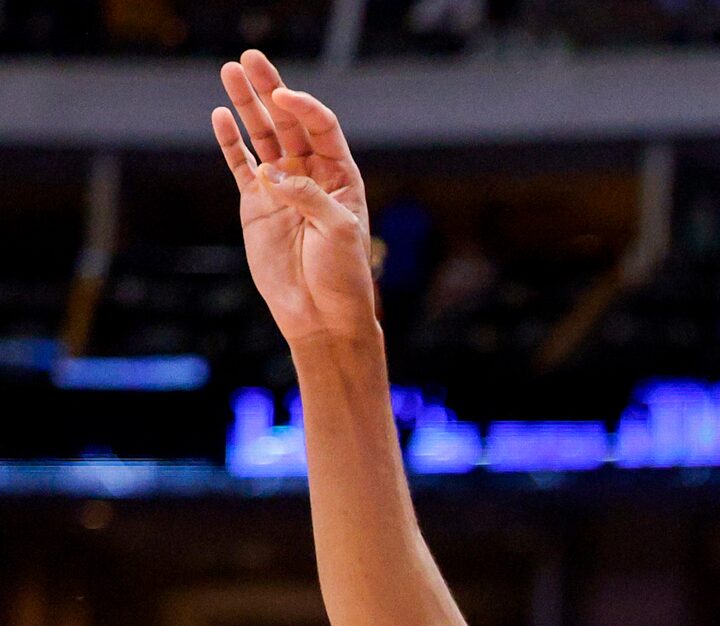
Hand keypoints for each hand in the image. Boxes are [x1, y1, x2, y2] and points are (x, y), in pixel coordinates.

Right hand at [213, 48, 377, 346]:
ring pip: (262, 137)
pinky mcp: (257, 205)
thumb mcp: (338, 233)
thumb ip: (309, 197)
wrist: (322, 317)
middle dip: (269, 91)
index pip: (322, 129)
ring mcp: (282, 189)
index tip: (285, 99)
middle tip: (250, 59)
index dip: (304, 109)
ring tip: (229, 72)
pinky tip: (221, 116)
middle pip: (288, 123)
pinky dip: (231, 142)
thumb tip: (273, 173)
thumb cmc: (343, 279)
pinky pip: (240, 165)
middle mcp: (311, 177)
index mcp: (341, 179)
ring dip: (246, 105)